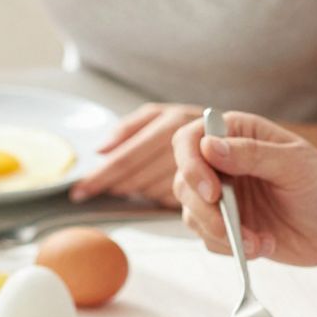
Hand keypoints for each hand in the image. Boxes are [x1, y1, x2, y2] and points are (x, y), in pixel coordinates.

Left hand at [71, 104, 199, 205]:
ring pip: (151, 191)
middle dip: (112, 187)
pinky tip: (151, 188)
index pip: (125, 158)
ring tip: (119, 187)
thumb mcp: (159, 116)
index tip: (78, 191)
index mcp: (171, 121)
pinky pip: (169, 200)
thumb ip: (127, 129)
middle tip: (87, 193)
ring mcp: (198, 168)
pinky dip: (156, 197)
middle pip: (135, 179)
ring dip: (136, 192)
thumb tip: (100, 150)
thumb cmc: (191, 125)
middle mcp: (185, 143)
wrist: (237, 138)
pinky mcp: (206, 189)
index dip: (100, 177)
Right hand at [172, 112, 316, 265]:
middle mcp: (225, 163)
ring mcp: (225, 197)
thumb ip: (252, 155)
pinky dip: (231, 248)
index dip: (190, 164)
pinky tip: (263, 244)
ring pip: (192, 214)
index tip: (211, 192)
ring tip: (258, 241)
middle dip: (205, 211)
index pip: (191, 139)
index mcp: (239, 134)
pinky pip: (208, 239)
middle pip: (184, 181)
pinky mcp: (229, 226)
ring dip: (221, 234)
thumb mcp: (294, 165)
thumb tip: (209, 146)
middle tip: (232, 229)